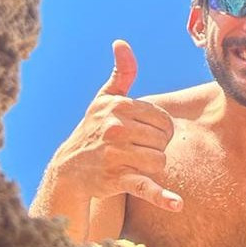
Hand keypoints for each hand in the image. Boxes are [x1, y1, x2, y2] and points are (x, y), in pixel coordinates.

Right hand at [46, 40, 182, 212]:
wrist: (69, 170)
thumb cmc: (93, 131)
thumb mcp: (104, 100)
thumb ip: (121, 73)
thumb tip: (121, 43)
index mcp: (118, 106)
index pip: (162, 119)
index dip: (159, 129)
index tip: (145, 135)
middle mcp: (115, 128)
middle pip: (163, 140)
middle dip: (156, 147)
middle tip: (137, 151)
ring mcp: (116, 154)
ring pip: (160, 160)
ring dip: (154, 166)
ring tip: (136, 165)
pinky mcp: (117, 179)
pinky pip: (145, 186)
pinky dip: (161, 196)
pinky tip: (176, 203)